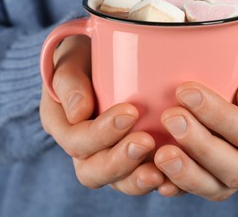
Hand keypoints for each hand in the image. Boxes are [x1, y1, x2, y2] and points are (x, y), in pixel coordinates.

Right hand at [40, 36, 163, 194]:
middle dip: (120, 161)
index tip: (130, 111)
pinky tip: (173, 179)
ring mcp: (109, 156)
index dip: (102, 133)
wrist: (104, 58)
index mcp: (64, 126)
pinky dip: (159, 182)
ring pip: (118, 181)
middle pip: (94, 170)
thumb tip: (78, 112)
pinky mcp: (134, 159)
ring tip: (160, 173)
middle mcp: (84, 148)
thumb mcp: (71, 58)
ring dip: (138, 180)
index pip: (77, 140)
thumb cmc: (86, 57)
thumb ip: (69, 81)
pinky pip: (142, 178)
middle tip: (146, 142)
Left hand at [154, 29, 237, 200]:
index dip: (221, 117)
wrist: (237, 73)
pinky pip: (196, 190)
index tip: (186, 91)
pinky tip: (157, 176)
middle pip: (237, 168)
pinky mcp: (214, 177)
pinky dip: (176, 186)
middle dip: (201, 146)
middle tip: (170, 117)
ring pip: (217, 187)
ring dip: (186, 174)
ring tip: (160, 154)